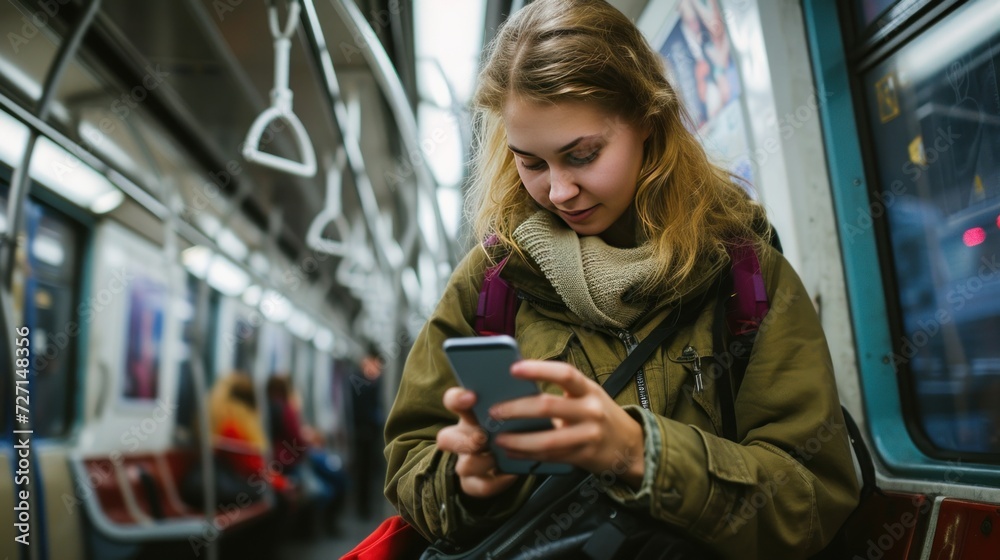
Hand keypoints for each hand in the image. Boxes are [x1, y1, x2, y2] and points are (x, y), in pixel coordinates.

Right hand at [436, 387, 517, 497]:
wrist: (518, 454)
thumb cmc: (513, 425)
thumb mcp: (511, 411)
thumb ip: (511, 402)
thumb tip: (524, 392)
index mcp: (469, 414)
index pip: (453, 401)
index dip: (457, 399)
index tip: (472, 396)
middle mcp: (462, 437)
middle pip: (446, 440)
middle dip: (465, 441)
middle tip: (483, 438)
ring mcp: (466, 461)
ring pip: (463, 466)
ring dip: (482, 462)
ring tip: (500, 457)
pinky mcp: (474, 483)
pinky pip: (479, 486)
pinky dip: (496, 482)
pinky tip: (511, 474)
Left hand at [490, 360, 645, 488]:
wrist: (630, 446)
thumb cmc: (600, 415)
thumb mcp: (587, 396)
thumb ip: (561, 392)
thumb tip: (518, 387)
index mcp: (588, 389)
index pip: (564, 373)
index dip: (538, 369)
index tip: (513, 369)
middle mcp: (591, 410)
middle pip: (548, 407)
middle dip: (516, 409)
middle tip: (494, 411)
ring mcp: (588, 435)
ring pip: (547, 439)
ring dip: (518, 440)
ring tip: (499, 439)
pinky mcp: (584, 456)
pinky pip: (551, 456)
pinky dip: (528, 455)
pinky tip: (512, 453)